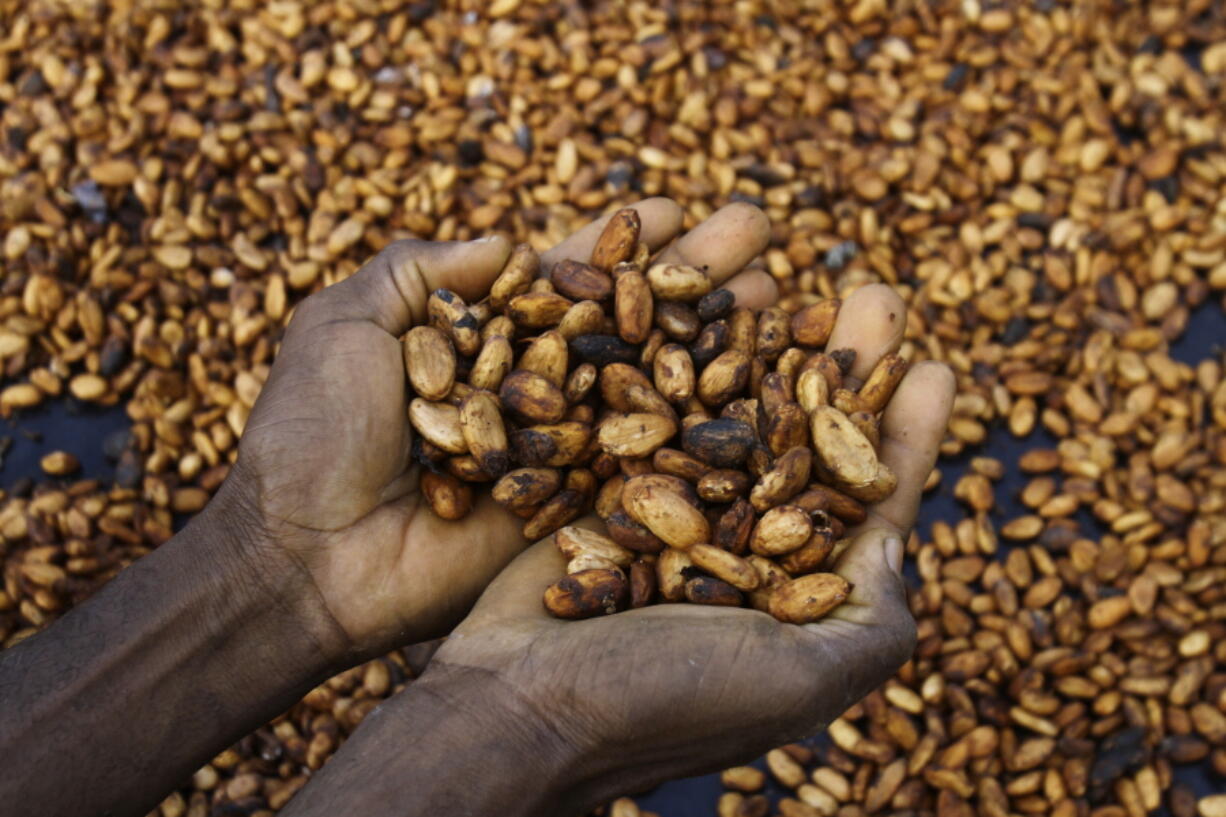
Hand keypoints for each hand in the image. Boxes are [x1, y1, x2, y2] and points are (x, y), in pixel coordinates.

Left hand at [218, 198, 778, 661]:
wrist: (302, 557)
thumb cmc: (310, 433)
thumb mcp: (346, 321)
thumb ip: (424, 272)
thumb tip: (511, 239)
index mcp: (483, 340)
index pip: (570, 280)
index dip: (626, 245)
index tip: (680, 207)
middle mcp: (533, 392)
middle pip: (630, 325)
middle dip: (697, 279)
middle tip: (764, 236)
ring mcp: (559, 453)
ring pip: (653, 390)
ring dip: (720, 345)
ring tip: (788, 302)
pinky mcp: (574, 514)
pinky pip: (644, 469)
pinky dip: (703, 435)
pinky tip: (763, 398)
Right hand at [411, 284, 954, 811]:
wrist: (520, 708)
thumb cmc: (665, 703)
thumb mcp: (802, 680)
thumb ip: (871, 617)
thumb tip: (896, 539)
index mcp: (797, 596)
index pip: (867, 502)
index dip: (906, 436)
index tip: (936, 367)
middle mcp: (740, 548)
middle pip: (806, 438)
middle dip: (844, 367)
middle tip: (875, 292)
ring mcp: (672, 515)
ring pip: (731, 413)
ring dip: (768, 345)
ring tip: (795, 277)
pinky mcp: (606, 491)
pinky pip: (652, 414)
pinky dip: (679, 358)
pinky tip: (703, 304)